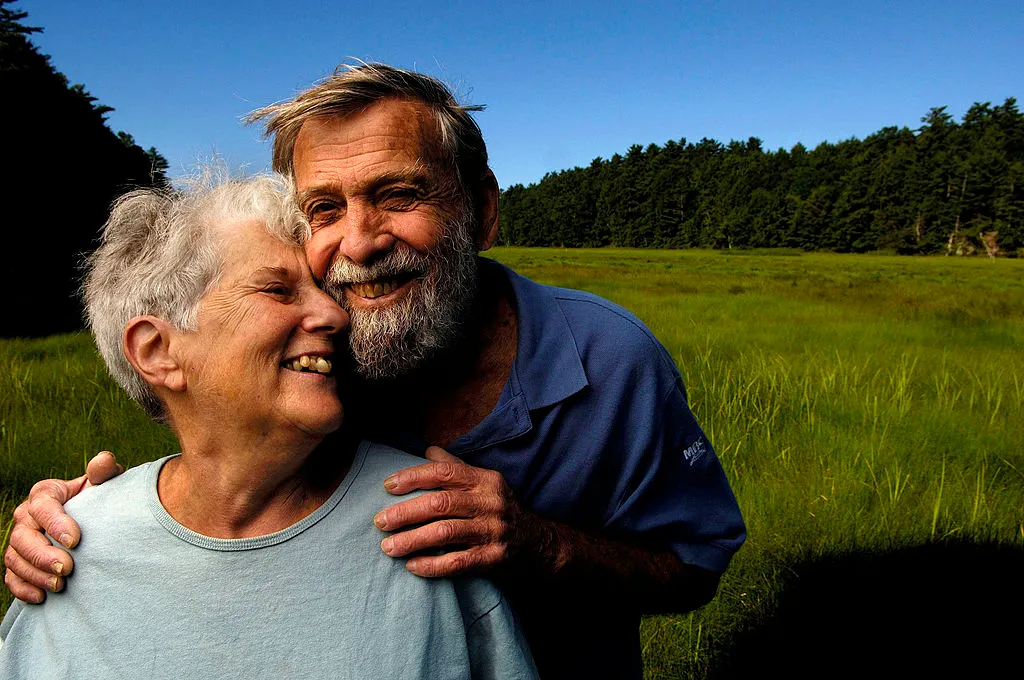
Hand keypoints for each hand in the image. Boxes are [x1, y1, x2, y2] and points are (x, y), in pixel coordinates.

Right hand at [3, 451, 121, 602]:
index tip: (75, 540)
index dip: (55, 523)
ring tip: (60, 585)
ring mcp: (19, 541)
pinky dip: (22, 588)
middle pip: (22, 536)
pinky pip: (10, 577)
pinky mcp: (18, 562)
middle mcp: (26, 516)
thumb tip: (105, 461)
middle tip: (67, 568)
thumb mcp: (102, 484)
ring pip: (14, 558)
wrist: (91, 522)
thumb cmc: (96, 499)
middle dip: (43, 555)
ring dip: (34, 574)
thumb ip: (103, 472)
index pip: (42, 505)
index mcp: (45, 494)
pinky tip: (41, 597)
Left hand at [373, 446, 531, 577]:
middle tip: (380, 521)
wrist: (540, 543)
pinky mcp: (495, 558)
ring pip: (445, 533)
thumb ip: (456, 468)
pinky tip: (413, 566)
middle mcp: (490, 502)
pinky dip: (432, 565)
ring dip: (412, 540)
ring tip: (388, 547)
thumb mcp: (485, 483)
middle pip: (440, 503)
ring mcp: (493, 530)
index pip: (445, 472)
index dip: (414, 477)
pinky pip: (458, 562)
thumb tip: (427, 451)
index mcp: (485, 480)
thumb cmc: (502, 509)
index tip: (388, 486)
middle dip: (405, 512)